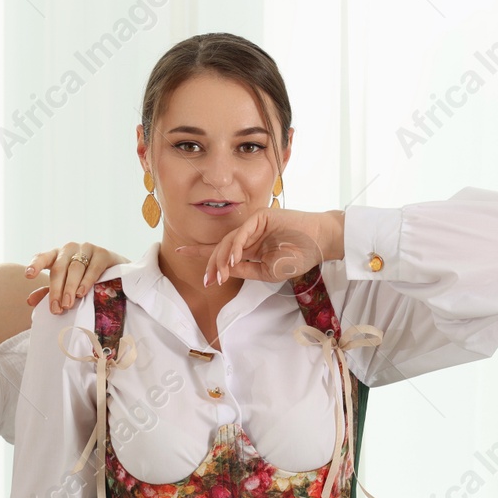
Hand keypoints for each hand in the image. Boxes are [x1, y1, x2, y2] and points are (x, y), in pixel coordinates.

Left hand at [23, 243, 128, 313]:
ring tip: (68, 304)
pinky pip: (93, 268)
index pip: (43, 257)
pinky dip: (86, 281)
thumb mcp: (66, 286)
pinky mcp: (102, 253)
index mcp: (56, 255)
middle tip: (56, 308)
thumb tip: (29, 301)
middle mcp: (69, 249)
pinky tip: (82, 293)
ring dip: (70, 288)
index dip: (35, 265)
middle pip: (59, 268)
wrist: (115, 272)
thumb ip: (49, 292)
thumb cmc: (84, 279)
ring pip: (75, 268)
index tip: (28, 275)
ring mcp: (86, 249)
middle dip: (56, 289)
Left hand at [175, 207, 343, 288]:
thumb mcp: (267, 272)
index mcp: (249, 248)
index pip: (220, 251)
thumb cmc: (298, 258)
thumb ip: (245, 270)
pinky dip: (235, 247)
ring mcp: (253, 225)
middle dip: (211, 265)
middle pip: (220, 249)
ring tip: (220, 276)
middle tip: (209, 281)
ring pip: (227, 242)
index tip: (178, 252)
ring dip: (221, 260)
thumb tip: (224, 272)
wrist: (319, 244)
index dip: (200, 252)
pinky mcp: (260, 217)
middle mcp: (248, 236)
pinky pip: (241, 234)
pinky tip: (233, 260)